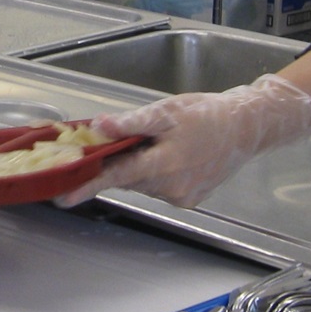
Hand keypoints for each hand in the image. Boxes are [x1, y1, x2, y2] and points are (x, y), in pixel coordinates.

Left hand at [54, 74, 310, 208]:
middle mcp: (171, 187)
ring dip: (139, 166)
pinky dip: (156, 173)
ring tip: (158, 142)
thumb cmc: (207, 114)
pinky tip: (171, 154)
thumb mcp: (166, 111)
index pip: (116, 177)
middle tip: (121, 140)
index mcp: (164, 164)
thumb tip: (98, 128)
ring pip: (143, 182)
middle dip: (119, 162)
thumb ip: (131, 124)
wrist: (246, 128)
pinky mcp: (189, 200)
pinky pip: (159, 187)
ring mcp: (181, 196)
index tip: (64, 199)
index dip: (88, 186)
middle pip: (128, 178)